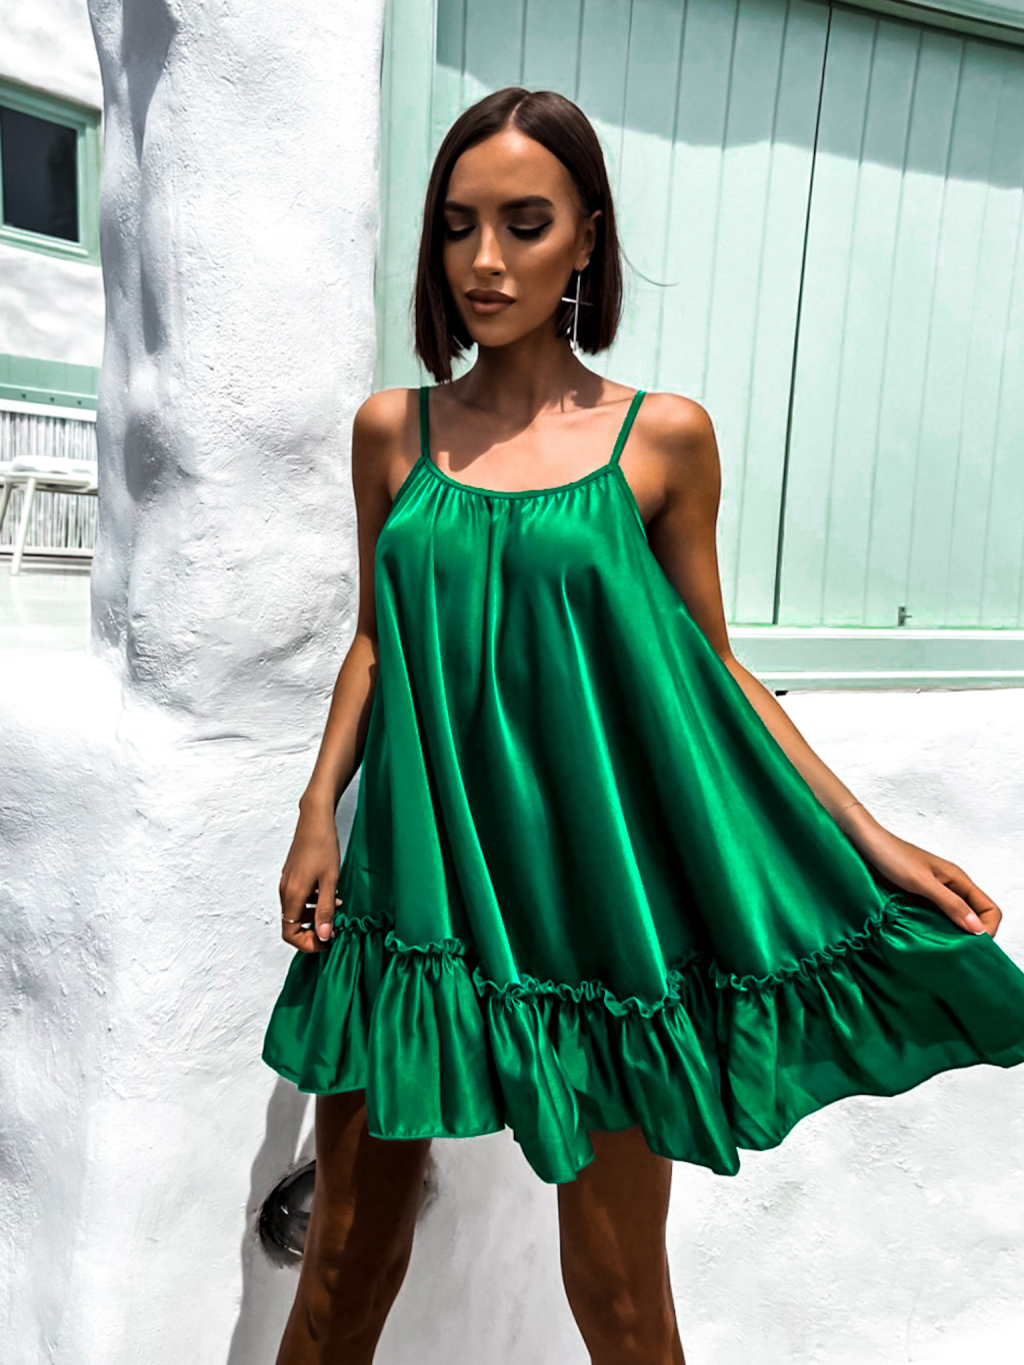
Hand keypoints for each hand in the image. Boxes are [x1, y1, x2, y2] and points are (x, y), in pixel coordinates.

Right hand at [279, 805, 341, 953]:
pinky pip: (298, 898)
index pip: (289, 933)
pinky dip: (312, 903)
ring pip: (296, 911)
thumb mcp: (330, 881)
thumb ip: (325, 910)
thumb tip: (323, 936)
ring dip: (314, 916)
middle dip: (312, 931)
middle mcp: (285, 891)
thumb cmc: (323, 847)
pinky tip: (329, 894)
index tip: (325, 942)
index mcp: (292, 895)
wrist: (315, 819)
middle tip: (333, 929)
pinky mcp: (292, 875)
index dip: (307, 943)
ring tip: (335, 908)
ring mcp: (287, 882)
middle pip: (291, 924)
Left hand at [841, 808, 1001, 938]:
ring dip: (948, 934)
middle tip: (954, 952)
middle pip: (973, 917)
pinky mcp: (916, 899)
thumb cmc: (891, 855)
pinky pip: (932, 918)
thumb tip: (977, 928)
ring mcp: (933, 894)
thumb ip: (950, 903)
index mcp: (958, 880)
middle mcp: (950, 888)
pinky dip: (931, 930)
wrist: (864, 843)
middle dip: (969, 936)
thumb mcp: (922, 882)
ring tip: (937, 949)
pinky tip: (921, 938)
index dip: (987, 928)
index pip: (989, 909)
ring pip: (952, 920)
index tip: (972, 945)